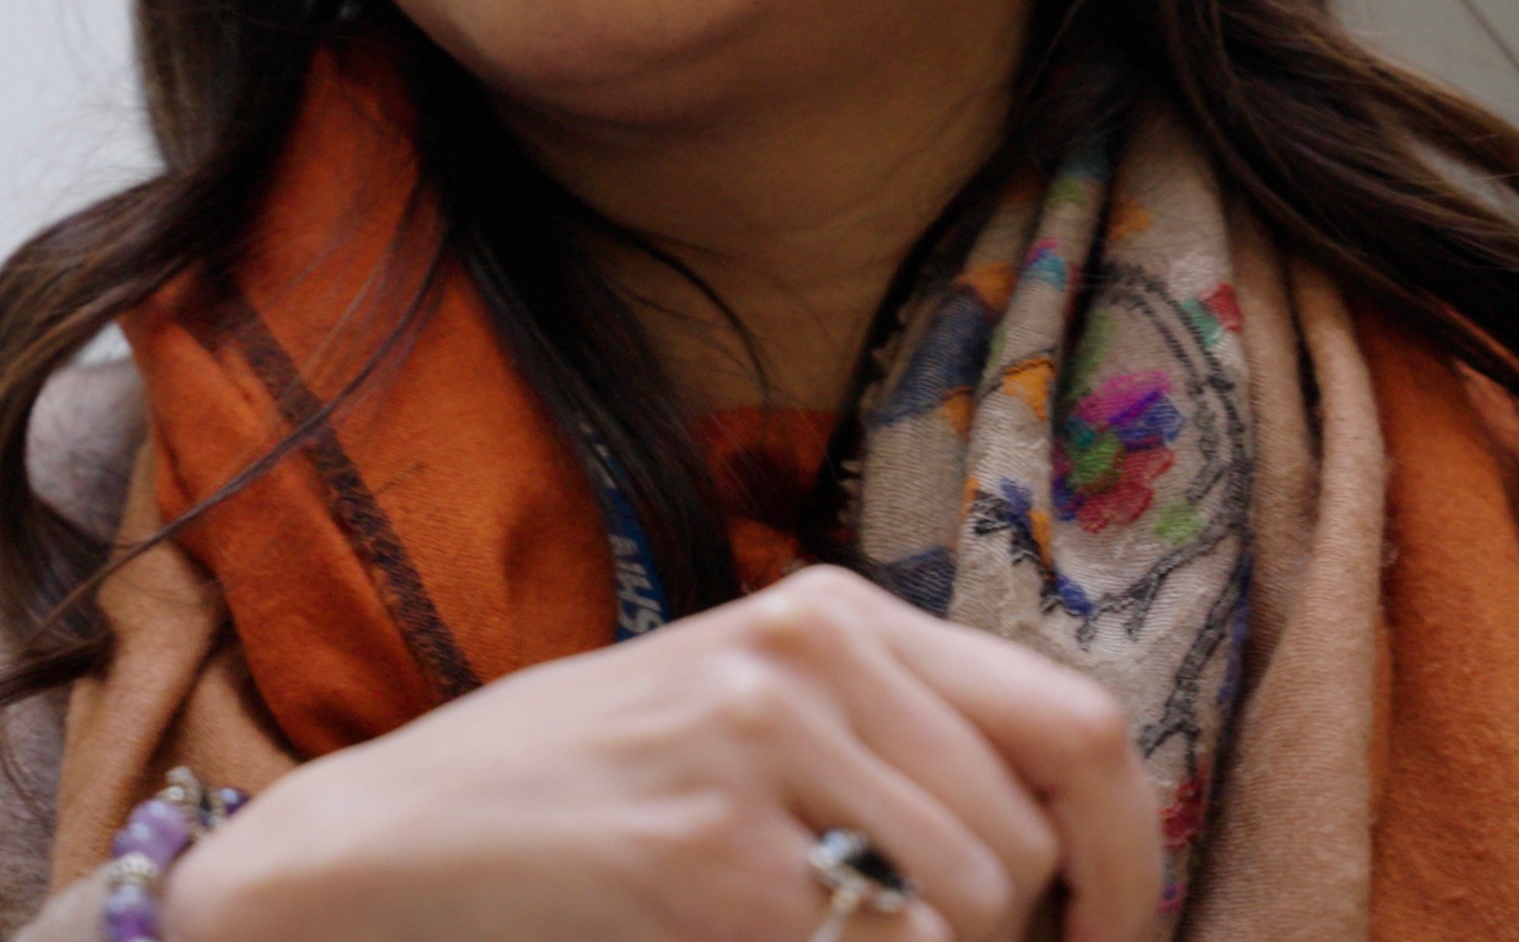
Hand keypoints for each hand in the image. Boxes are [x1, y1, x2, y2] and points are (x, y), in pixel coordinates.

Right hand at [156, 565, 1161, 941]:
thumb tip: (1062, 860)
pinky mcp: (713, 860)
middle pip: (1029, 840)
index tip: (1119, 938)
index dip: (1131, 858)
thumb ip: (885, 746)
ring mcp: (757, 750)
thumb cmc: (574, 795)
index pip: (1076, 722)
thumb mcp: (740, 715)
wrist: (387, 842)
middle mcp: (807, 652)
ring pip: (971, 910)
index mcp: (832, 609)